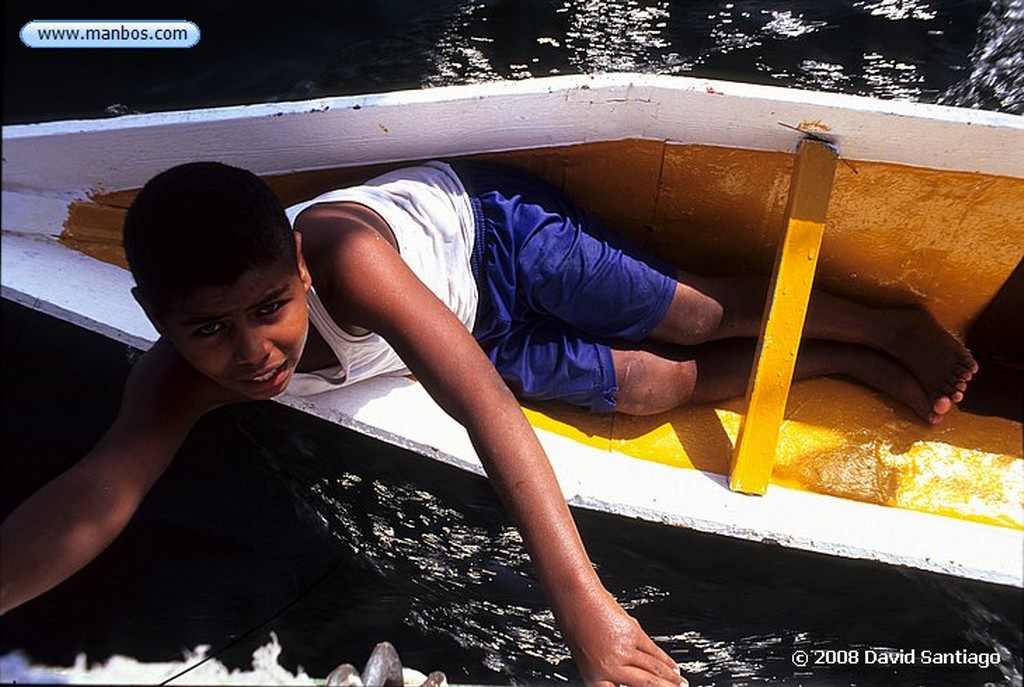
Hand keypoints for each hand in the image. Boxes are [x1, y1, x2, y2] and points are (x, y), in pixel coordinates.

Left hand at [559, 586, 687, 686]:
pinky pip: (654, 651)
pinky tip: (673, 667)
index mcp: (594, 677)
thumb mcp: (587, 659)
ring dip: (671, 678)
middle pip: (647, 685)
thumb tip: (630, 680)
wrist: (576, 599)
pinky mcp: (633, 634)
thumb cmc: (577, 626)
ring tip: (681, 684)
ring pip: (654, 669)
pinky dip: (667, 661)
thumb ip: (608, 674)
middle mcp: (610, 667)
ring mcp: (623, 650)